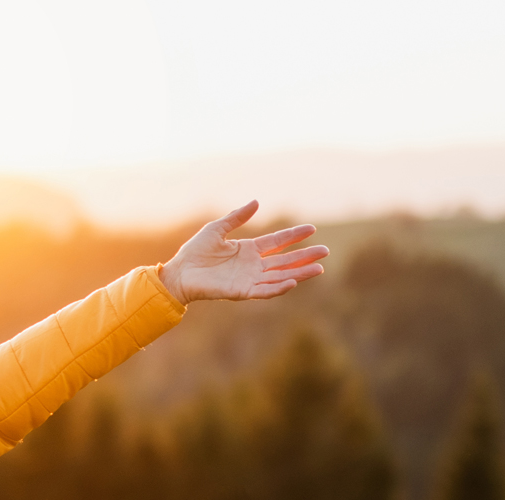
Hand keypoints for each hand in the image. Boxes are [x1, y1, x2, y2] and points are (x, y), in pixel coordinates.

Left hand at [160, 200, 328, 304]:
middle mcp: (252, 266)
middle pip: (285, 261)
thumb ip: (236, 217)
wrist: (179, 273)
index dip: (294, 236)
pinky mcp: (241, 292)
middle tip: (326, 251)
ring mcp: (249, 279)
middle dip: (305, 256)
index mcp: (248, 250)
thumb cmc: (194, 252)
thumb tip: (257, 202)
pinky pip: (264, 291)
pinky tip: (292, 281)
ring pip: (280, 276)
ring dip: (299, 273)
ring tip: (319, 269)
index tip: (312, 229)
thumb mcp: (217, 229)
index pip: (277, 242)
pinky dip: (278, 287)